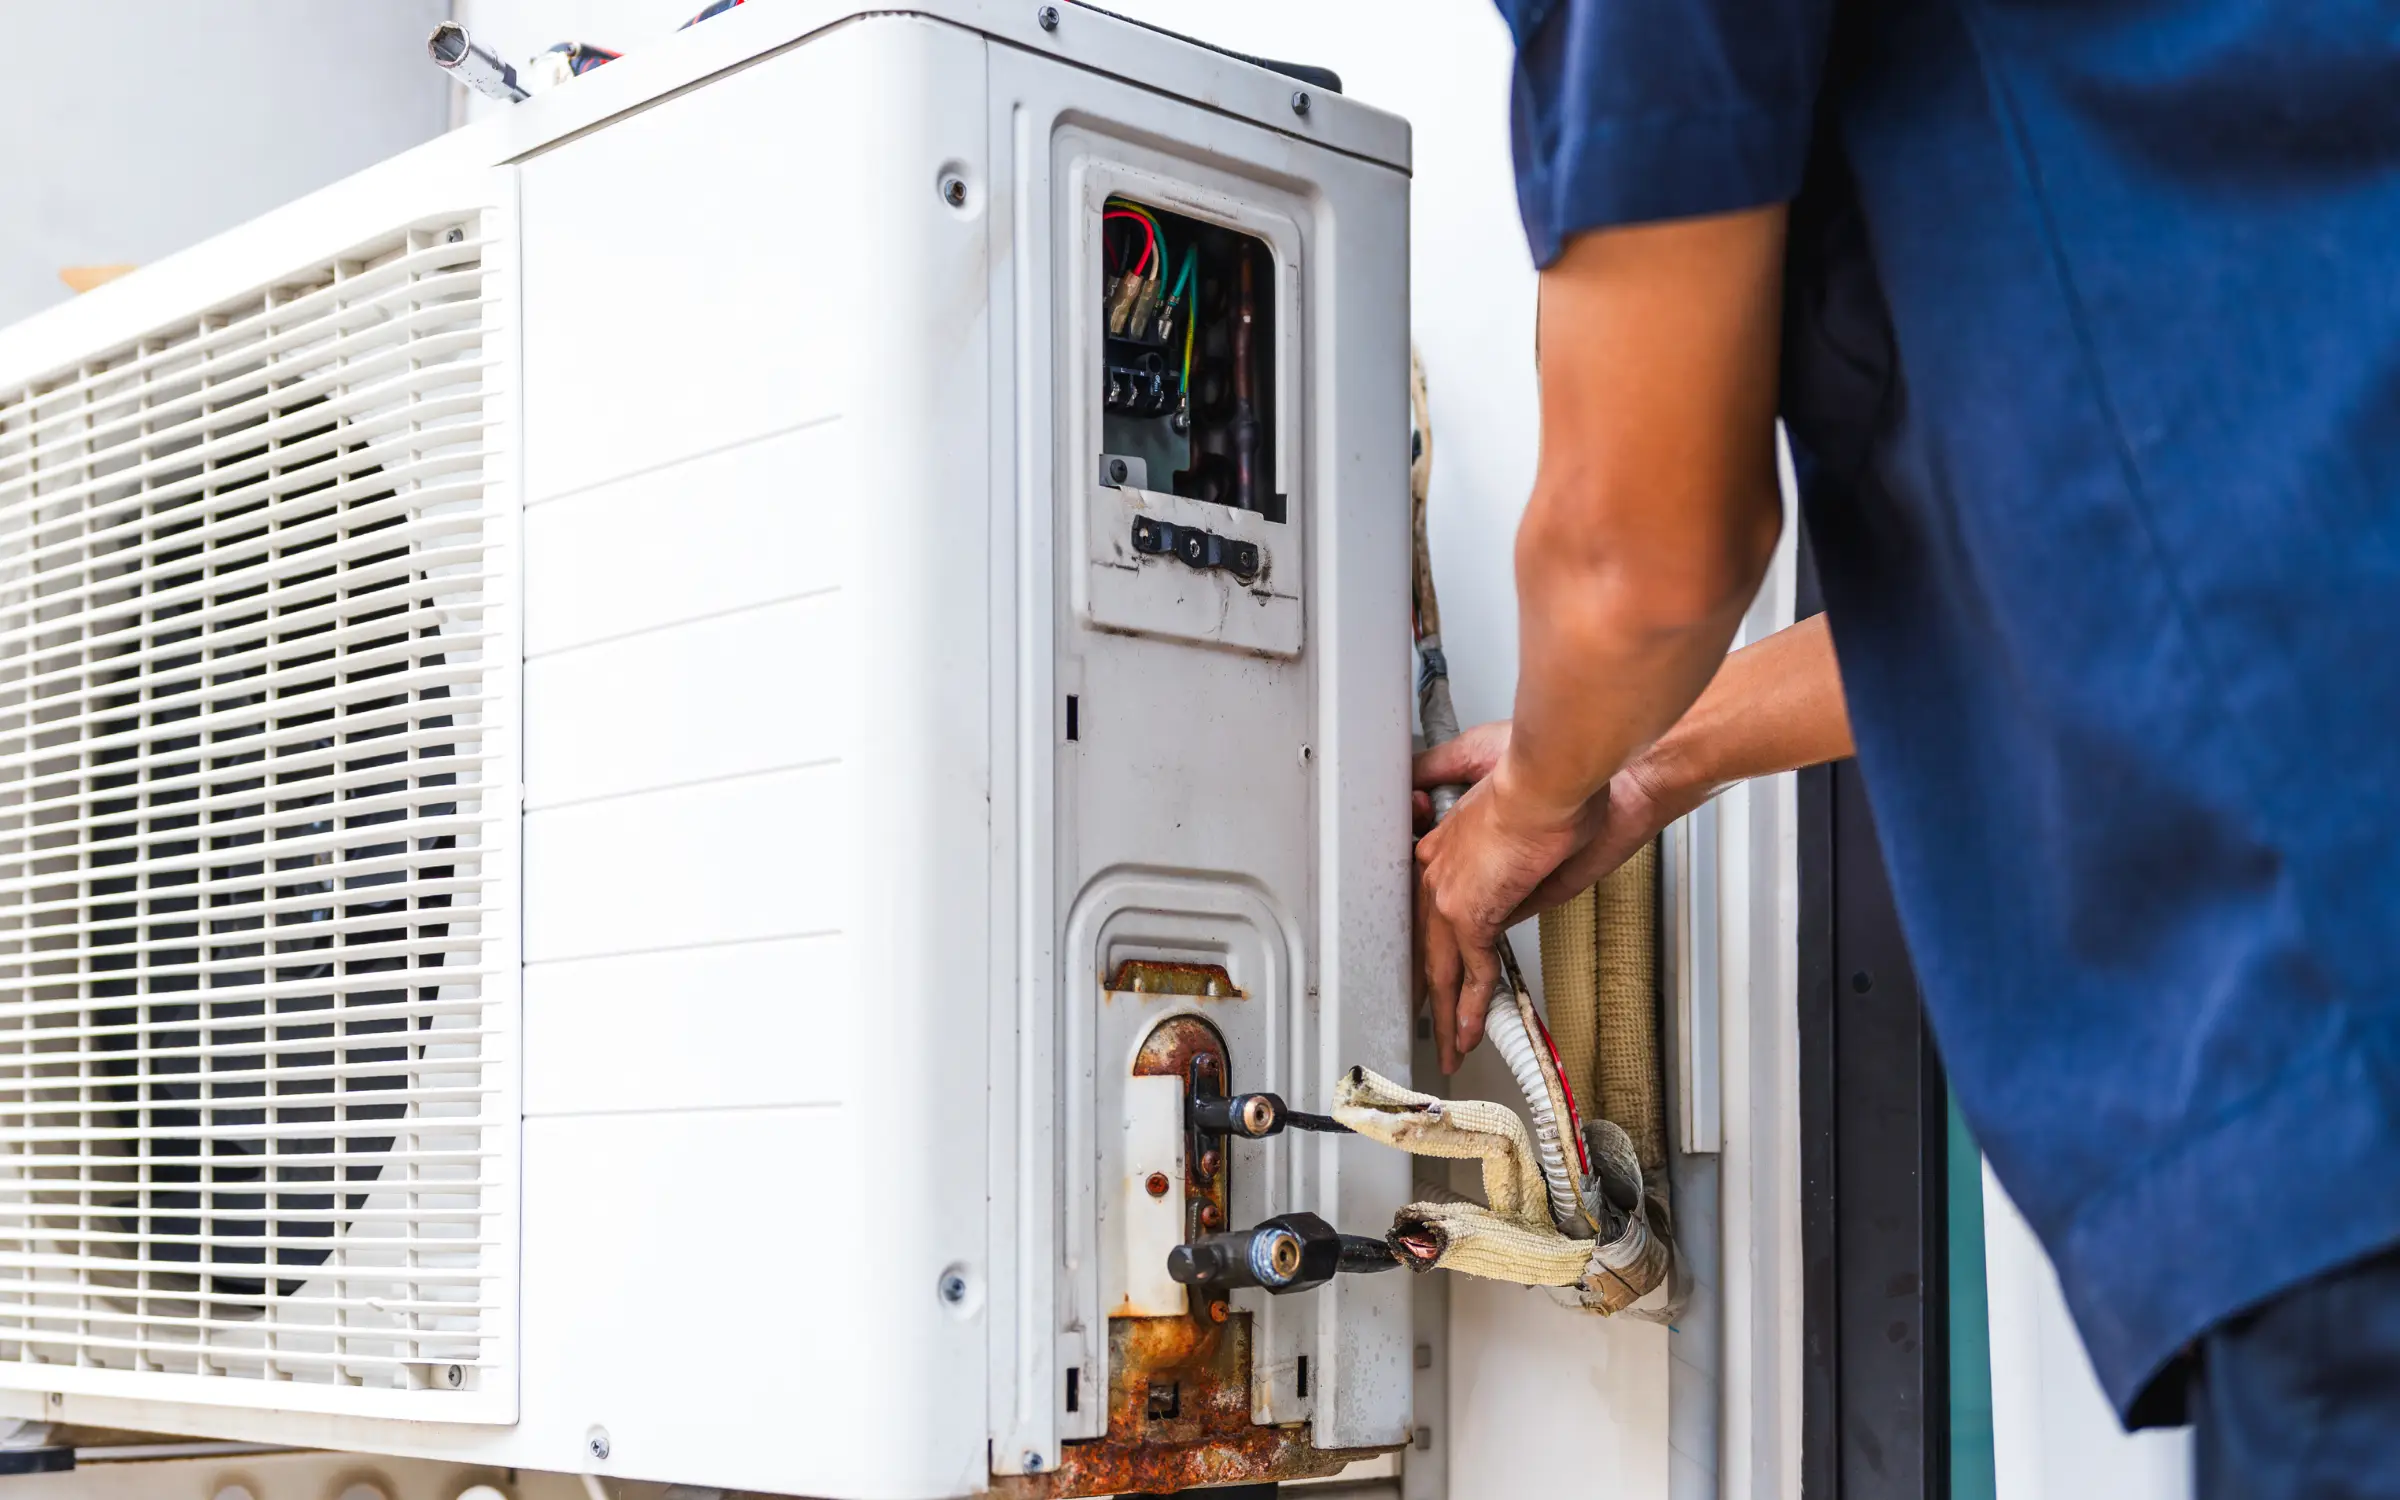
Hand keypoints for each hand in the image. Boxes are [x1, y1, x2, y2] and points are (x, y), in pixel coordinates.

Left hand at [1413, 720, 1689, 1071]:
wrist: (1554, 778)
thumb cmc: (1548, 786)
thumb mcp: (1523, 835)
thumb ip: (1512, 878)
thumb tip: (1514, 905)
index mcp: (1444, 847)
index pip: (1429, 911)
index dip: (1431, 946)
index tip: (1435, 970)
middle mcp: (1436, 869)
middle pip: (1425, 945)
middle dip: (1431, 990)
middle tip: (1433, 1023)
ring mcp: (1449, 892)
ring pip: (1441, 967)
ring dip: (1449, 1012)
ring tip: (1452, 1047)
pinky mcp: (1470, 911)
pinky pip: (1472, 972)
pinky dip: (1475, 1007)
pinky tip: (1474, 1031)